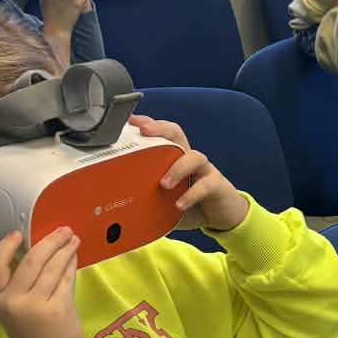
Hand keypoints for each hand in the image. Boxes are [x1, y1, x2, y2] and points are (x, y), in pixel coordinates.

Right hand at [0, 227, 83, 337]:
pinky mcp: (58, 309)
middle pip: (31, 261)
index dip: (5, 247)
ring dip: (65, 250)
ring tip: (73, 239)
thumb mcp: (17, 308)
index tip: (18, 233)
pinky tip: (75, 257)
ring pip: (52, 268)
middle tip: (63, 230)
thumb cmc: (33, 333)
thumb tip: (43, 248)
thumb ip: (24, 283)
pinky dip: (71, 265)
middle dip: (49, 242)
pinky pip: (66, 279)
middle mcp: (13, 301)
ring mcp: (36, 306)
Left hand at [129, 114, 249, 231]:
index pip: (161, 133)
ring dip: (178, 168)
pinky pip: (205, 185)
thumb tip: (117, 205)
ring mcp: (204, 170)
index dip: (147, 123)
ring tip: (164, 184)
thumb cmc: (188, 203)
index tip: (130, 121)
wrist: (221, 216)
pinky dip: (192, 194)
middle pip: (176, 133)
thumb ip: (145, 196)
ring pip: (194, 157)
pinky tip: (179, 205)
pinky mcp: (216, 185)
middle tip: (144, 132)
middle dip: (160, 128)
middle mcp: (188, 158)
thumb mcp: (163, 199)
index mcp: (173, 157)